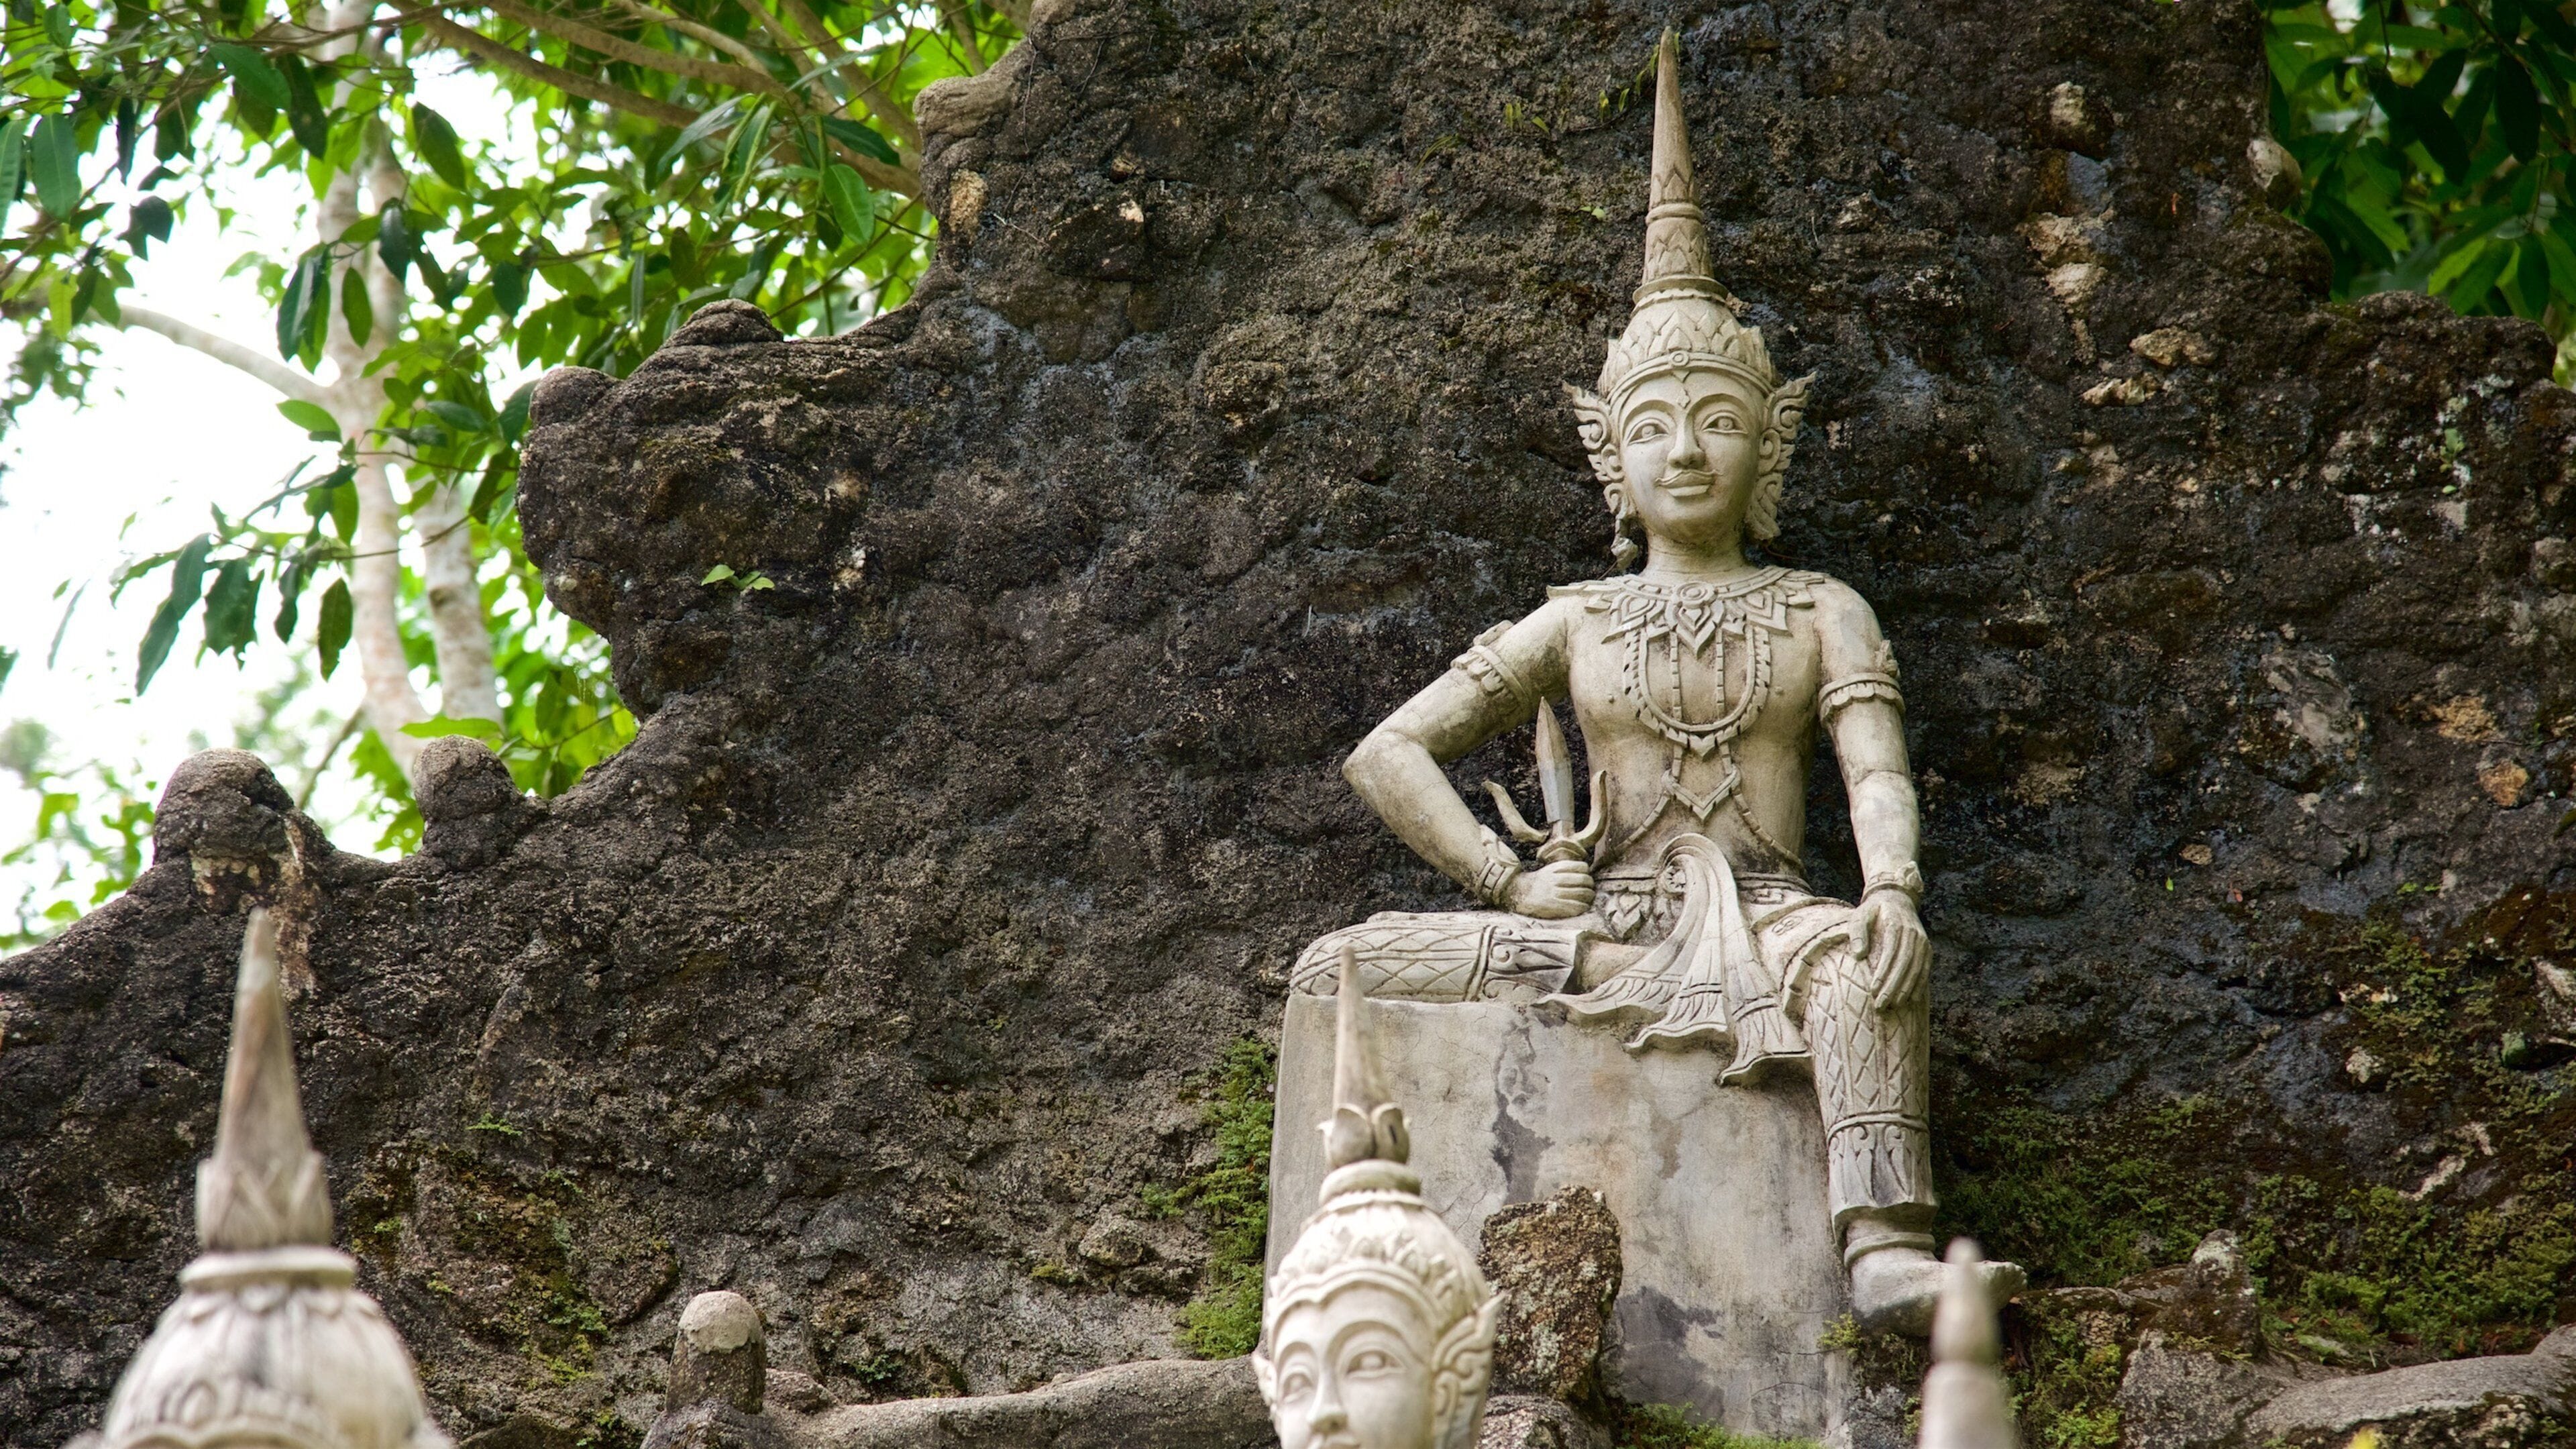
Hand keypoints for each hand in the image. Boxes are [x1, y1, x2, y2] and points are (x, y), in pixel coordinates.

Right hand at [1506, 859, 1595, 918]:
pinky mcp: (1555, 906)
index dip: (1586, 872)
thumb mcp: (1550, 869)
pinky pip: (1577, 906)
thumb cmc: (1539, 882)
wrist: (1519, 894)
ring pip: (1583, 893)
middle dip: (1590, 885)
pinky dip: (1583, 906)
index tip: (1584, 877)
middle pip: (1585, 880)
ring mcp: (1555, 893)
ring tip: (1587, 898)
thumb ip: (1565, 869)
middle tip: (1588, 888)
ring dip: (1589, 896)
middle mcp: (1555, 879)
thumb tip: (1586, 872)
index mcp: (1555, 868)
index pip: (1581, 867)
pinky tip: (1581, 906)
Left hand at [1853, 890, 1928, 1009]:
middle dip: (1893, 987)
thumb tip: (1858, 955)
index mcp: (1897, 925)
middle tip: (1881, 1006)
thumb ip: (1858, 932)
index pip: (1891, 953)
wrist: (1896, 899)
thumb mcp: (1860, 914)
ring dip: (1906, 989)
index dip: (1883, 973)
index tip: (1873, 990)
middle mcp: (1914, 934)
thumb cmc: (1873, 910)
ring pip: (1916, 969)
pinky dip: (1919, 985)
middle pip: (1905, 964)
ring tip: (1893, 1006)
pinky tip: (1912, 1000)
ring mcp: (1923, 942)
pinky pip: (1925, 969)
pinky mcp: (1927, 949)